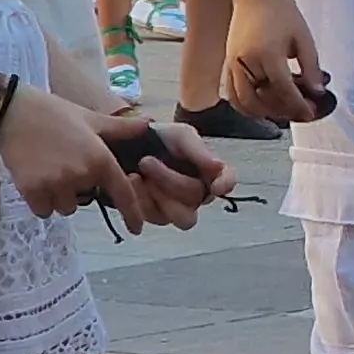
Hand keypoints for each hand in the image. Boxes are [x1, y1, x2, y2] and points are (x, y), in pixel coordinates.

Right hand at [0, 87, 131, 220]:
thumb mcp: (92, 119)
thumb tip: (150, 124)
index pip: (122, 192)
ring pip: (65, 207)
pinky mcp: (31, 190)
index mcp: (100, 158)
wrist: (12, 112)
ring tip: (49, 170)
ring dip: (59, 197)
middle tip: (66, 164)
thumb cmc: (55, 113)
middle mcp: (81, 174)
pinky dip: (41, 201)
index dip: (132, 213)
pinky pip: (43, 210)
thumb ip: (122, 129)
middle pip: (86, 199)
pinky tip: (36, 179)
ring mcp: (55, 184)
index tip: (137, 229)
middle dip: (79, 188)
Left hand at [109, 118, 235, 231]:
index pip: (228, 180)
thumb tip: (218, 167)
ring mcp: (178, 208)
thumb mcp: (180, 135)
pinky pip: (155, 218)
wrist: (125, 145)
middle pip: (196, 198)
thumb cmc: (159, 138)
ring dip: (157, 195)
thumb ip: (198, 150)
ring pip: (182, 217)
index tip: (216, 186)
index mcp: (209, 172)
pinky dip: (140, 200)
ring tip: (136, 176)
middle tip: (146, 162)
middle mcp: (198, 194)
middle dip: (170, 180)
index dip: (224, 184)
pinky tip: (130, 183)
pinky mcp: (156, 216)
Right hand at [222, 0, 329, 124]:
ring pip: (244, 102)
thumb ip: (311, 67)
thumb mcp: (304, 39)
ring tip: (283, 112)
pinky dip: (246, 105)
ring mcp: (232, 65)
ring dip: (263, 113)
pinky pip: (232, 93)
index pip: (284, 90)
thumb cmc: (282, 13)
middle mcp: (246, 63)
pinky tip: (262, 106)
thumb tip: (318, 92)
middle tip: (300, 112)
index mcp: (267, 55)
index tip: (310, 112)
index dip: (298, 105)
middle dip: (283, 112)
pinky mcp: (228, 64)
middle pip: (262, 100)